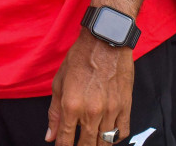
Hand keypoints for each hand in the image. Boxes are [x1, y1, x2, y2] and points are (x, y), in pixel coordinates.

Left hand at [46, 31, 134, 145]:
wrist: (105, 41)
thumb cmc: (79, 58)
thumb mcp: (59, 82)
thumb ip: (54, 112)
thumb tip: (50, 136)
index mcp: (71, 106)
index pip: (65, 140)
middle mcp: (91, 112)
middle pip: (87, 145)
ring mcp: (110, 110)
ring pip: (105, 143)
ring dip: (97, 145)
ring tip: (92, 142)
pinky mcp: (125, 106)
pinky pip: (122, 132)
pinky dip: (115, 138)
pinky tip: (108, 135)